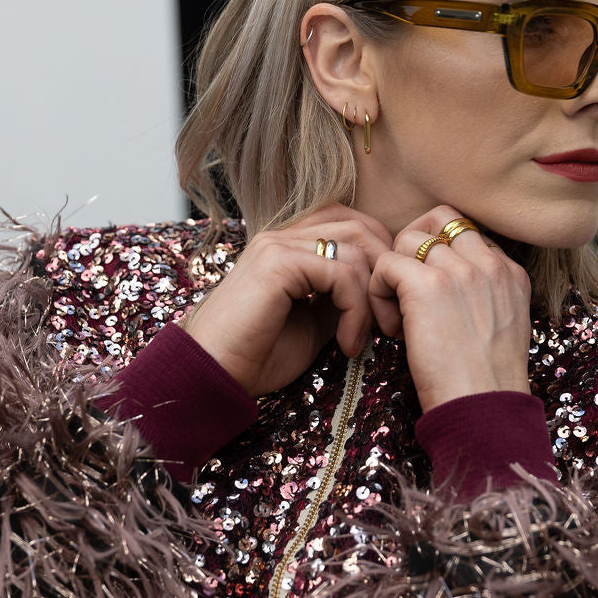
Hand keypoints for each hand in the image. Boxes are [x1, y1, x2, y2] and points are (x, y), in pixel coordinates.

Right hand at [182, 206, 391, 397]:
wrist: (212, 374)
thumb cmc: (256, 355)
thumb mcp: (312, 323)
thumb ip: (338, 299)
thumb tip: (374, 293)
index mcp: (287, 245)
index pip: (349, 223)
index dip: (376, 259)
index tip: (380, 309)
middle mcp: (282, 236)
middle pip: (359, 225)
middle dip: (383, 270)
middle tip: (385, 320)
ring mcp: (277, 244)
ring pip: (355, 247)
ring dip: (371, 297)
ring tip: (360, 338)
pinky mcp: (277, 263)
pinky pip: (340, 273)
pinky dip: (355, 310)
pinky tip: (346, 344)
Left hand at [368, 207, 532, 412]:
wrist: (484, 409)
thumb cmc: (487, 384)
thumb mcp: (505, 330)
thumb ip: (488, 299)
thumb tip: (453, 295)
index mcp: (510, 272)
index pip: (468, 233)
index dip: (442, 257)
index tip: (434, 297)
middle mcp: (488, 263)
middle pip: (439, 219)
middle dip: (414, 247)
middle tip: (406, 289)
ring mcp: (458, 270)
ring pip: (407, 239)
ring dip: (393, 274)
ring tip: (399, 317)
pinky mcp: (426, 285)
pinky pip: (385, 264)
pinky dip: (377, 293)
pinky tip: (392, 328)